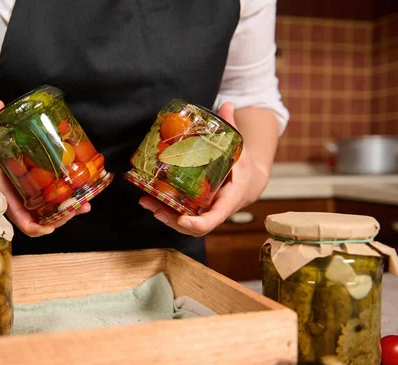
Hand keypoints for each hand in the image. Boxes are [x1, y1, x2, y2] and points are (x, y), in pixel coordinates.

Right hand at [0, 101, 89, 236]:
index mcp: (2, 187)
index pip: (17, 215)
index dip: (34, 226)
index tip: (50, 227)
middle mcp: (15, 194)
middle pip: (38, 218)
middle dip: (59, 218)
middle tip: (78, 208)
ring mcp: (25, 191)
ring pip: (47, 210)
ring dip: (67, 211)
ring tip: (85, 204)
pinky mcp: (32, 183)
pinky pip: (50, 196)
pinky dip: (65, 197)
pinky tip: (81, 191)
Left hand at [139, 102, 271, 236]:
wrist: (250, 181)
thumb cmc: (244, 165)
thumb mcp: (240, 147)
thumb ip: (231, 128)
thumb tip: (227, 104)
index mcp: (230, 198)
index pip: (215, 218)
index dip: (198, 223)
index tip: (182, 219)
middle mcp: (217, 210)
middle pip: (195, 226)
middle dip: (173, 220)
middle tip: (155, 207)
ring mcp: (206, 212)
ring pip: (185, 224)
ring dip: (164, 216)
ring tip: (147, 203)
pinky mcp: (198, 211)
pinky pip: (182, 216)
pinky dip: (166, 212)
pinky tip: (150, 202)